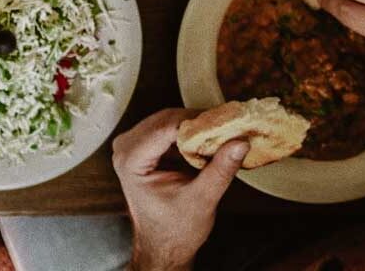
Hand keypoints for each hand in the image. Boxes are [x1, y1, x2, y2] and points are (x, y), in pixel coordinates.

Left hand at [112, 109, 246, 270]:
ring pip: (166, 121)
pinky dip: (187, 133)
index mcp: (131, 160)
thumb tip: (240, 142)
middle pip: (165, 119)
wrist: (163, 245)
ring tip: (221, 133)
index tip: (226, 121)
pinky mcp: (140, 146)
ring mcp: (130, 145)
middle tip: (228, 125)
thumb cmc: (176, 229)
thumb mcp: (202, 200)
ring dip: (194, 126)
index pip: (165, 127)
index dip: (197, 121)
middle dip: (197, 122)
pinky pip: (165, 129)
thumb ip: (220, 170)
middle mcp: (124, 147)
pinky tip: (207, 141)